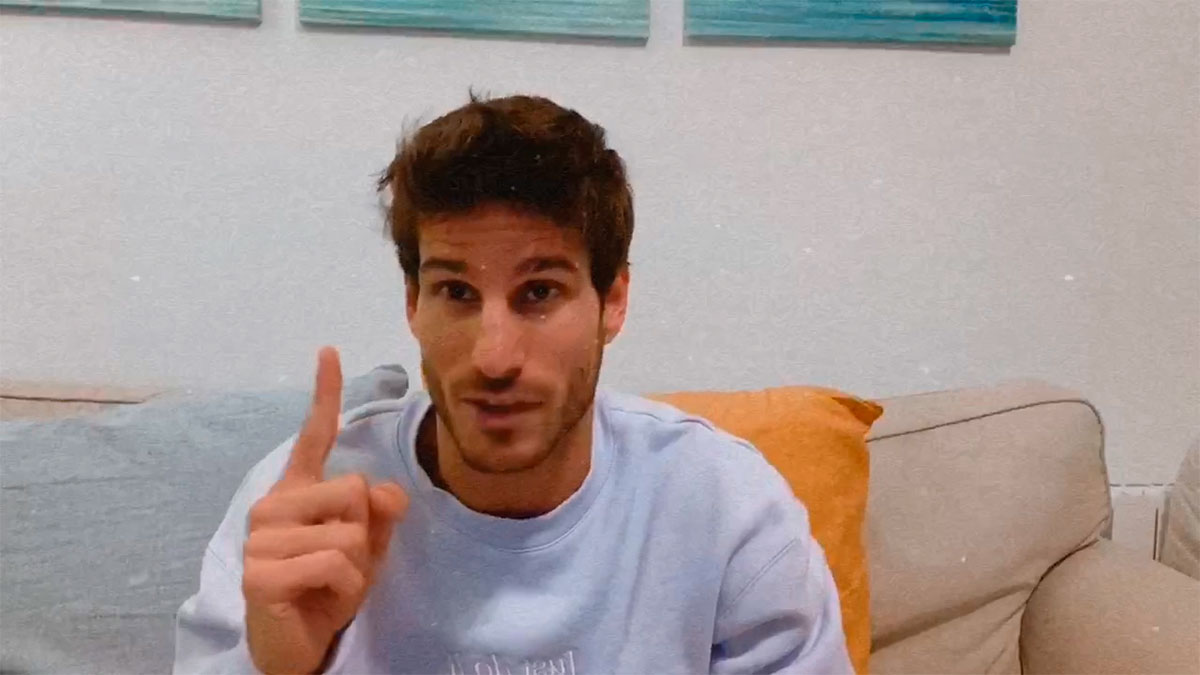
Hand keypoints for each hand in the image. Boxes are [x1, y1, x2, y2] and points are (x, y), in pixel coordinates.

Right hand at [242, 346, 408, 673]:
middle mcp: (273, 505)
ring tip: (328, 584)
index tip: (329, 351)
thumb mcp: (368, 549)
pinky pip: (335, 564)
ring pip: (350, 532)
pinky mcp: (261, 573)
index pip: (314, 437)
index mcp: (297, 491)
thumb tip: (389, 491)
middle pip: (355, 489)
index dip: (324, 394)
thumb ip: (381, 516)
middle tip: (340, 563)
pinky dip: (344, 588)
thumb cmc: (328, 589)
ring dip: (356, 569)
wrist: (297, 645)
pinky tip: (320, 599)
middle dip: (365, 533)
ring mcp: (262, 538)